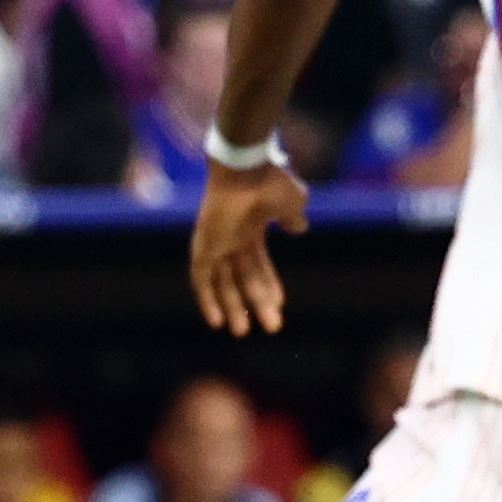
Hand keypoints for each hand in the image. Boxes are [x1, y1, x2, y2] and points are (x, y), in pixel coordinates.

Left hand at [191, 159, 311, 335]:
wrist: (247, 168)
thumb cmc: (270, 180)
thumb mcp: (291, 203)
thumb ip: (293, 218)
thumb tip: (301, 228)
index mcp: (251, 228)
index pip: (259, 265)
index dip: (269, 286)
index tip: (279, 306)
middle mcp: (231, 237)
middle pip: (242, 279)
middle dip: (255, 303)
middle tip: (271, 328)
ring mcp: (215, 242)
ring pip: (222, 283)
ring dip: (232, 307)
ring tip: (242, 332)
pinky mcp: (202, 246)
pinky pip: (200, 279)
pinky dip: (206, 300)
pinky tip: (215, 321)